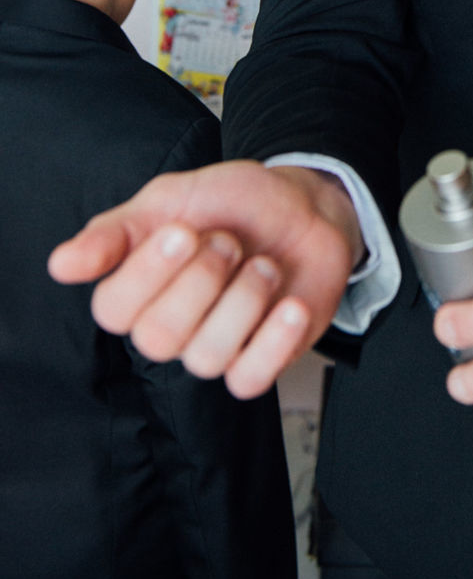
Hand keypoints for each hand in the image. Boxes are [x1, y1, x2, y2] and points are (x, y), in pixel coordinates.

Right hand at [48, 162, 362, 397]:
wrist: (305, 208)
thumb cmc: (234, 203)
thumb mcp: (174, 198)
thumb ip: (118, 231)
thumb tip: (61, 264)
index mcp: (138, 288)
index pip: (113, 310)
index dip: (148, 273)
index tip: (183, 230)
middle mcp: (169, 326)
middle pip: (158, 338)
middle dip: (203, 279)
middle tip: (229, 240)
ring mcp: (212, 348)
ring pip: (206, 357)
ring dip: (244, 300)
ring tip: (265, 265)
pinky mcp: (256, 362)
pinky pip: (249, 380)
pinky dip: (274, 341)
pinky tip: (290, 305)